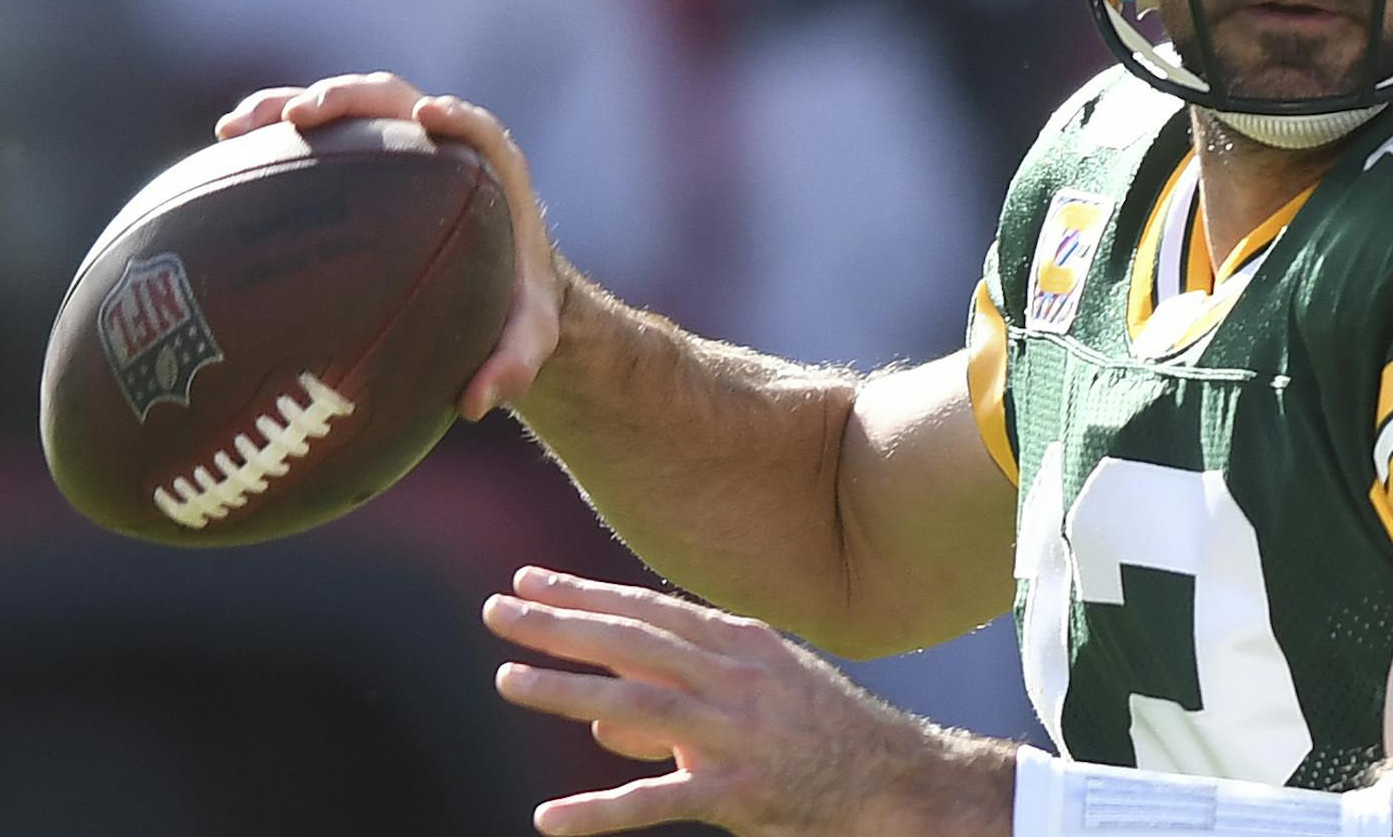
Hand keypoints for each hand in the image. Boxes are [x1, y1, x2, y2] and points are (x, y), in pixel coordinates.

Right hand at [215, 72, 558, 419]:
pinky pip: (319, 139)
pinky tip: (222, 155)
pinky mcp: (364, 158)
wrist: (496, 287)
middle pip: (396, 101)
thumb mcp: (526, 340)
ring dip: (292, 105)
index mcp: (492, 173)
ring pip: (347, 110)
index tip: (428, 117)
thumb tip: (479, 402)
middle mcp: (443, 147)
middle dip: (349, 98)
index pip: (477, 130)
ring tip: (237, 127)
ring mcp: (399, 146)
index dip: (455, 117)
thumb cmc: (513, 306)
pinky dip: (273, 138)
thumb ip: (515, 366)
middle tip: (301, 116)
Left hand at [483, 567, 1013, 836]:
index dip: (586, 593)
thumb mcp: (759, 691)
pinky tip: (549, 817)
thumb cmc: (821, 730)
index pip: (648, 610)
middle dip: (562, 622)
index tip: (528, 579)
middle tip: (498, 607)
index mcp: (740, 643)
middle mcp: (736, 677)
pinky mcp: (740, 793)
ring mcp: (737, 733)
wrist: (894, 778)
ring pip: (639, 704)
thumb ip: (682, 695)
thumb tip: (603, 717)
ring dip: (567, 690)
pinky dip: (601, 810)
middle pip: (635, 642)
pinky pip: (660, 801)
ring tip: (506, 678)